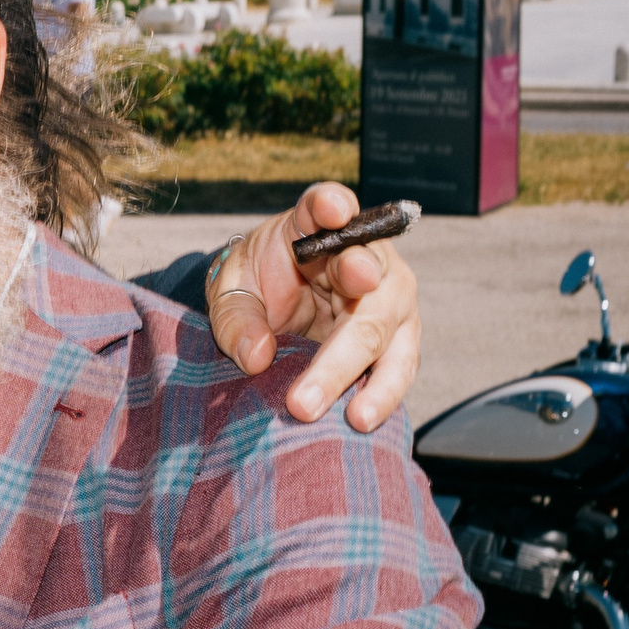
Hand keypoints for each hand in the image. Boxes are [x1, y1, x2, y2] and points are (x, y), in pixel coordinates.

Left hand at [205, 182, 419, 431]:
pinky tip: (363, 422)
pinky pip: (397, 366)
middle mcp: (365, 254)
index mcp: (316, 226)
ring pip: (390, 335)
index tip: (328, 209)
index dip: (328, 206)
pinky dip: (383, 395)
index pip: (324, 206)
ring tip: (355, 418)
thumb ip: (236, 318)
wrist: (274, 298)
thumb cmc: (255, 282)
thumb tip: (256, 358)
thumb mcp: (230, 291)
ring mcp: (387, 295)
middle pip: (367, 287)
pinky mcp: (397, 334)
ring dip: (375, 380)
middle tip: (309, 391)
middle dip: (342, 343)